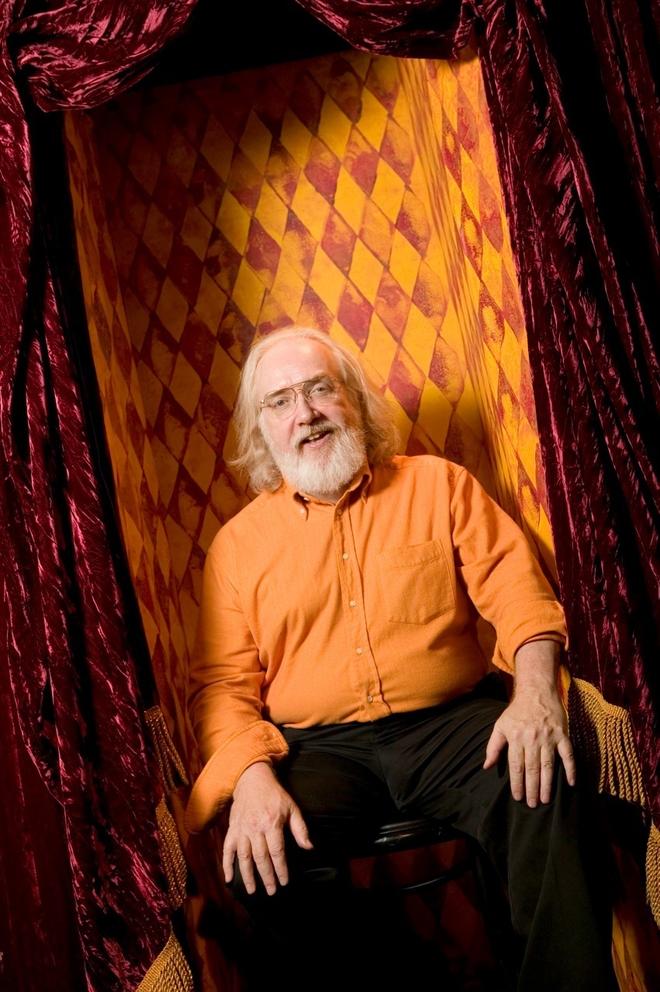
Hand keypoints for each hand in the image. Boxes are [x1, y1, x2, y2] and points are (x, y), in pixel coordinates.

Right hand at [223, 762, 312, 895]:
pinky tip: (229, 878)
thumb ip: (300, 829)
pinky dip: (227, 864)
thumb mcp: (292, 807)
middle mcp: (255, 828)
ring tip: (252, 890)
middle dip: (267, 877)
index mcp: (271, 823)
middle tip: (272, 891)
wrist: (252, 779)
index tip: (284, 882)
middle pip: (261, 858)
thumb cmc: (275, 795)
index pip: (277, 852)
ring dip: (248, 875)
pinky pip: (227, 849)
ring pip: (244, 857)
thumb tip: (309, 847)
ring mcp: (242, 829)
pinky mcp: (232, 829)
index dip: (281, 869)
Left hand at [483, 641, 575, 806]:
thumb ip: (493, 747)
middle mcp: (532, 739)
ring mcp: (549, 738)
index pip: (516, 766)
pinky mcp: (562, 735)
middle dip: (531, 789)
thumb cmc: (517, 712)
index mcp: (516, 738)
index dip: (517, 783)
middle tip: (532, 804)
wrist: (536, 692)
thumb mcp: (501, 726)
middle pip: (532, 769)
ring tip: (545, 800)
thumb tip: (487, 766)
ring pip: (548, 766)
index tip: (518, 797)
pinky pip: (568, 755)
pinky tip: (571, 783)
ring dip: (547, 784)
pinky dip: (571, 769)